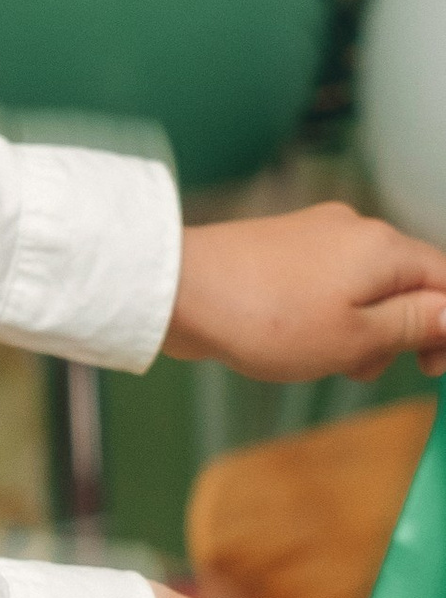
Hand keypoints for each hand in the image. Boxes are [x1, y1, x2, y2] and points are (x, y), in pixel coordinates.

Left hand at [165, 201, 445, 384]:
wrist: (177, 292)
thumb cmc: (264, 317)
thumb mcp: (356, 338)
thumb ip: (415, 324)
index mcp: (385, 247)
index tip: (431, 366)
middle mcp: (356, 229)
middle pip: (409, 283)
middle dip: (400, 332)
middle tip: (367, 367)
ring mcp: (317, 234)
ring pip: (367, 288)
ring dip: (361, 330)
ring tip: (324, 358)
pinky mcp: (285, 247)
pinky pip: (329, 284)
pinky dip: (328, 317)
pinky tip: (298, 342)